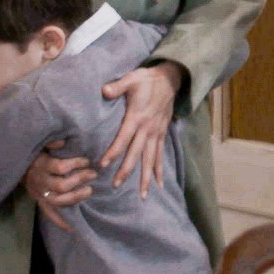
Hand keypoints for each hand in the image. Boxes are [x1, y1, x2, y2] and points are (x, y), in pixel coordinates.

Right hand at [23, 140, 95, 230]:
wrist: (16, 165)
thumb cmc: (35, 151)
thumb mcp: (41, 142)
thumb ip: (51, 141)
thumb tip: (62, 142)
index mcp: (41, 165)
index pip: (61, 167)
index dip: (76, 164)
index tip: (87, 160)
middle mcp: (40, 181)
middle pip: (62, 185)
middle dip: (80, 179)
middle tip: (93, 174)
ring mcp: (39, 193)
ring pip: (58, 200)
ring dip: (76, 197)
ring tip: (89, 190)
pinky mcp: (40, 202)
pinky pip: (50, 214)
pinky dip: (61, 222)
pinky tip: (73, 228)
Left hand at [99, 62, 184, 197]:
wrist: (170, 79)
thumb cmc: (147, 79)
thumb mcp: (131, 78)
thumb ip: (117, 86)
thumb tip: (104, 91)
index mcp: (137, 117)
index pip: (123, 138)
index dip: (114, 152)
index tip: (103, 165)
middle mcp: (147, 129)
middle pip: (136, 154)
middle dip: (126, 171)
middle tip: (115, 185)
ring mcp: (156, 133)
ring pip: (150, 159)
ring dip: (145, 177)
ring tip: (142, 195)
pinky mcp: (162, 134)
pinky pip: (160, 155)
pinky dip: (159, 170)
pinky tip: (159, 184)